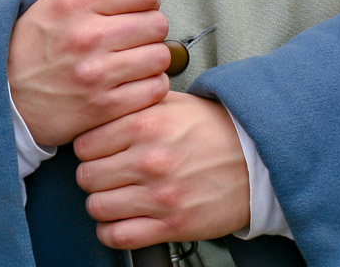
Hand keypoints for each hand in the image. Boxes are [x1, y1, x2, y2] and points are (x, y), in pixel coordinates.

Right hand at [7, 0, 173, 146]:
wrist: (7, 95)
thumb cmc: (33, 48)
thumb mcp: (59, 4)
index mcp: (73, 5)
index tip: (138, 7)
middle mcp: (86, 37)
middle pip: (156, 23)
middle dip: (149, 28)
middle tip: (133, 36)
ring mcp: (97, 74)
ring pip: (160, 56)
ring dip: (151, 58)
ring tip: (131, 60)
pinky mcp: (105, 105)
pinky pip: (154, 88)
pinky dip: (148, 85)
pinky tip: (130, 81)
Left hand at [75, 91, 250, 248]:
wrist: (256, 160)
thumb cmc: (210, 130)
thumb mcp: (168, 102)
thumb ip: (130, 104)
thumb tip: (96, 106)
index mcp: (144, 125)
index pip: (83, 144)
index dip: (87, 149)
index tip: (96, 153)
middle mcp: (149, 160)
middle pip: (86, 176)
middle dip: (92, 176)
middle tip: (104, 175)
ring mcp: (161, 195)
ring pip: (97, 207)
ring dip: (101, 204)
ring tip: (113, 197)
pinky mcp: (173, 225)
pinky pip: (120, 237)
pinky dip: (111, 232)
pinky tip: (120, 221)